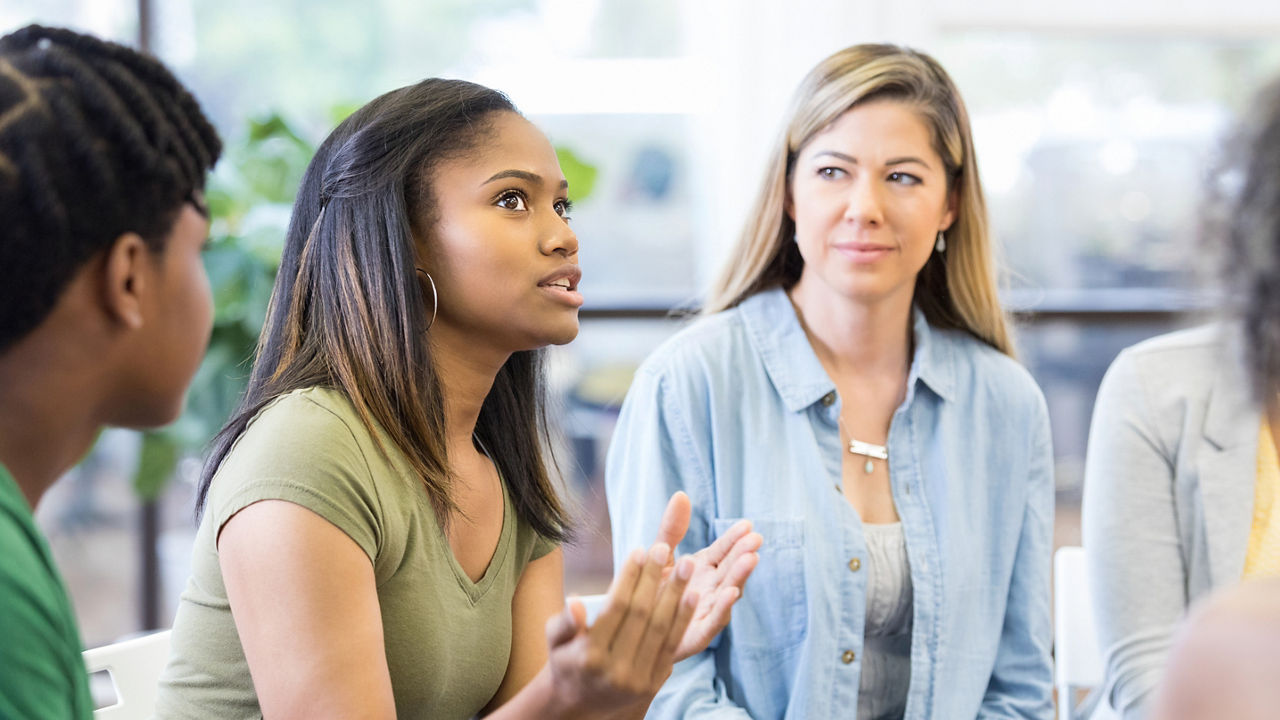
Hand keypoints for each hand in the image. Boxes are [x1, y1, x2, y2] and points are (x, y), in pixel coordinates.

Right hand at [544, 543, 698, 718]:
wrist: (581, 705)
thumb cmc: (567, 661)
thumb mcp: (554, 642)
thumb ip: (564, 622)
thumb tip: (575, 602)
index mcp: (589, 656)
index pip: (615, 608)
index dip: (629, 577)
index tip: (640, 550)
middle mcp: (615, 671)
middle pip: (641, 615)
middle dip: (654, 578)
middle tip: (664, 548)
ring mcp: (638, 680)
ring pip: (661, 629)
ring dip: (677, 594)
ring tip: (687, 564)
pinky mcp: (654, 684)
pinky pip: (672, 644)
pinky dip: (684, 618)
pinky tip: (693, 595)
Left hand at [653, 492, 761, 660]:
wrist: (628, 629)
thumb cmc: (648, 590)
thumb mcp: (660, 554)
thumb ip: (672, 528)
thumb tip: (681, 494)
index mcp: (702, 570)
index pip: (722, 551)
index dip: (734, 539)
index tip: (747, 524)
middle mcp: (708, 590)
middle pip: (729, 570)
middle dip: (743, 555)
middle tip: (755, 539)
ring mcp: (705, 613)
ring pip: (726, 595)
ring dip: (740, 577)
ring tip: (751, 560)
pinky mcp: (695, 635)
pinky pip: (712, 623)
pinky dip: (723, 608)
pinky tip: (731, 593)